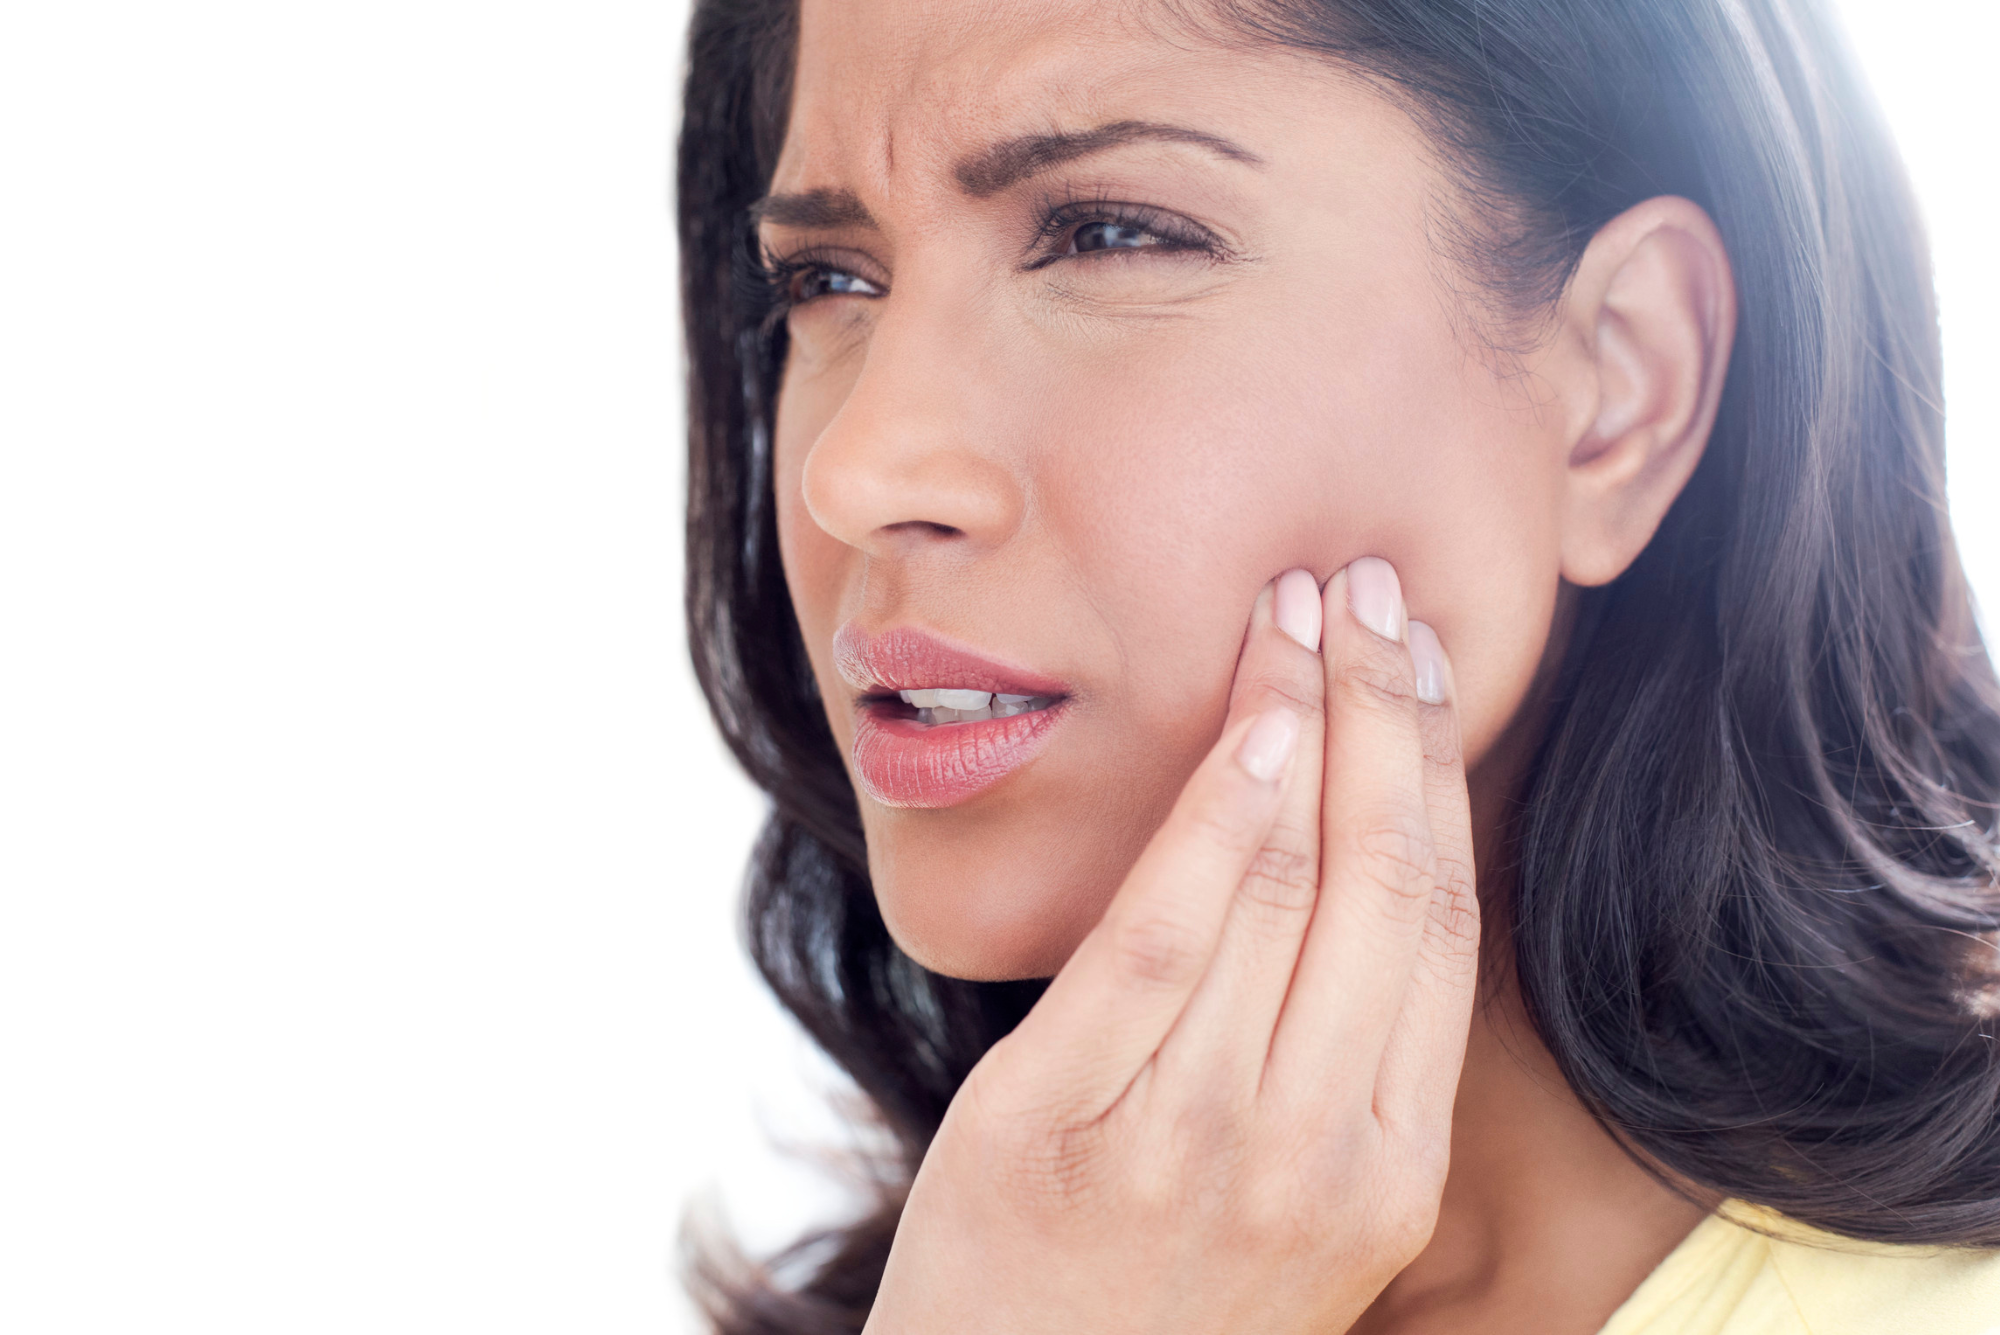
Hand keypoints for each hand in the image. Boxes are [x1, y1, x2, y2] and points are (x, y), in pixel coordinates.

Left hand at [864, 559, 1480, 1333]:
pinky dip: (1217, 814)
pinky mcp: (1059, 1121)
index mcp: (1388, 1169)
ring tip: (1302, 607)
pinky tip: (1248, 718)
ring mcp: (1189, 1142)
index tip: (1421, 661)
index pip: (1438, 925)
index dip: (1435, 771)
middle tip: (1372, 589)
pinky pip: (1162, 935)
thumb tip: (1346, 850)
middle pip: (1383, 882)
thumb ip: (1328, 1052)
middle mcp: (1315, 1156)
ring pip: (1286, 886)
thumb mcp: (1287, 1198)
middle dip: (1386, 713)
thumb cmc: (1147, 1293)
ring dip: (1305, 721)